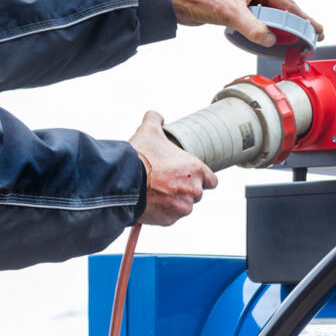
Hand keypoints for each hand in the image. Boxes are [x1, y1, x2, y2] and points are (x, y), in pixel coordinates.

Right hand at [129, 111, 217, 225]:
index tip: (189, 177)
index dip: (201, 179)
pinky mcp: (170, 220)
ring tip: (156, 192)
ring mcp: (183, 207)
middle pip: (196, 193)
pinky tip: (150, 202)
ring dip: (173, 201)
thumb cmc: (139, 157)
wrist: (123, 182)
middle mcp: (195, 190)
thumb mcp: (149, 132)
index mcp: (197, 170)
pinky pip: (170, 217)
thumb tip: (155, 115)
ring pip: (183, 206)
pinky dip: (162, 212)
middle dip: (184, 190)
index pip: (212, 180)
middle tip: (166, 183)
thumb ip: (155, 120)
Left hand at [166, 0, 322, 47]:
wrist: (177, 0)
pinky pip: (261, 20)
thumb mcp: (230, 14)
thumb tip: (269, 40)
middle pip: (284, 9)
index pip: (288, 4)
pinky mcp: (239, 8)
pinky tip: (274, 38)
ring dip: (285, 28)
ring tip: (298, 40)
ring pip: (273, 16)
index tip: (318, 29)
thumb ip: (252, 28)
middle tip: (313, 37)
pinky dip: (270, 29)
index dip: (305, 19)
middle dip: (299, 24)